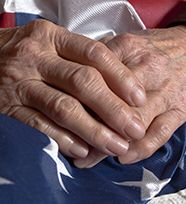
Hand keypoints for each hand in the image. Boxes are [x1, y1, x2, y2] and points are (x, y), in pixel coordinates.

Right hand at [0, 19, 145, 159]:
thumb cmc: (4, 49)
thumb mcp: (38, 39)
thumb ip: (70, 55)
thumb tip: (107, 81)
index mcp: (47, 36)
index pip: (93, 53)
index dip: (120, 77)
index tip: (138, 97)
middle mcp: (34, 57)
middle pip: (83, 82)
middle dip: (113, 109)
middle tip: (133, 129)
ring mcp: (18, 82)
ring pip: (63, 108)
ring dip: (93, 130)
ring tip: (114, 145)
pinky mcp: (5, 106)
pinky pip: (38, 126)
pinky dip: (62, 140)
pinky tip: (80, 150)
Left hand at [75, 25, 185, 167]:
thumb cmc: (147, 49)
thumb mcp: (119, 43)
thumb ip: (93, 59)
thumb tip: (65, 80)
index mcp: (127, 49)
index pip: (95, 80)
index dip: (74, 103)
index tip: (57, 119)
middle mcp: (147, 69)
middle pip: (114, 104)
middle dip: (89, 129)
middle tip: (69, 145)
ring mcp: (165, 91)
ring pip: (134, 123)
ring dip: (109, 145)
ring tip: (88, 159)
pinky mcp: (180, 109)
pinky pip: (161, 134)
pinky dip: (141, 150)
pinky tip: (122, 157)